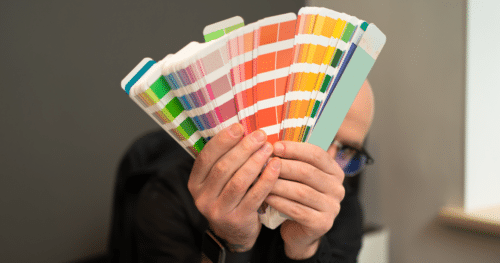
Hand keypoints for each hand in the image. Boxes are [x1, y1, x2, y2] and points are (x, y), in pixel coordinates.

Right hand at [187, 123, 280, 251]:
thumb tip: (243, 129)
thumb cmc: (231, 196)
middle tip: (260, 136)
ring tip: (268, 148)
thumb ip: (225, 159)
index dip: (223, 141)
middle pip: (223, 168)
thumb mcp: (220, 180)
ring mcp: (218, 211)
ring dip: (255, 162)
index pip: (206, 157)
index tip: (239, 127)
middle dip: (243, 149)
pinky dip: (266, 179)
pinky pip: (254, 196)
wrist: (234, 232)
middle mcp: (202, 197)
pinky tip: (276, 166)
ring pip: (238, 181)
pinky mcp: (237, 219)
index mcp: (196, 183)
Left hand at [266, 141, 344, 259]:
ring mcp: (332, 207)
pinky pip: (297, 210)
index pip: (317, 154)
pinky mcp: (322, 224)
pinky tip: (266, 197)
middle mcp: (338, 189)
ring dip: (278, 184)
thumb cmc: (296, 198)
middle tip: (263, 162)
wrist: (299, 231)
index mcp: (335, 172)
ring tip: (260, 179)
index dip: (295, 149)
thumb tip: (274, 138)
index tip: (274, 146)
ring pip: (301, 191)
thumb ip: (294, 159)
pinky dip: (279, 202)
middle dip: (283, 166)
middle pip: (308, 172)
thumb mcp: (299, 176)